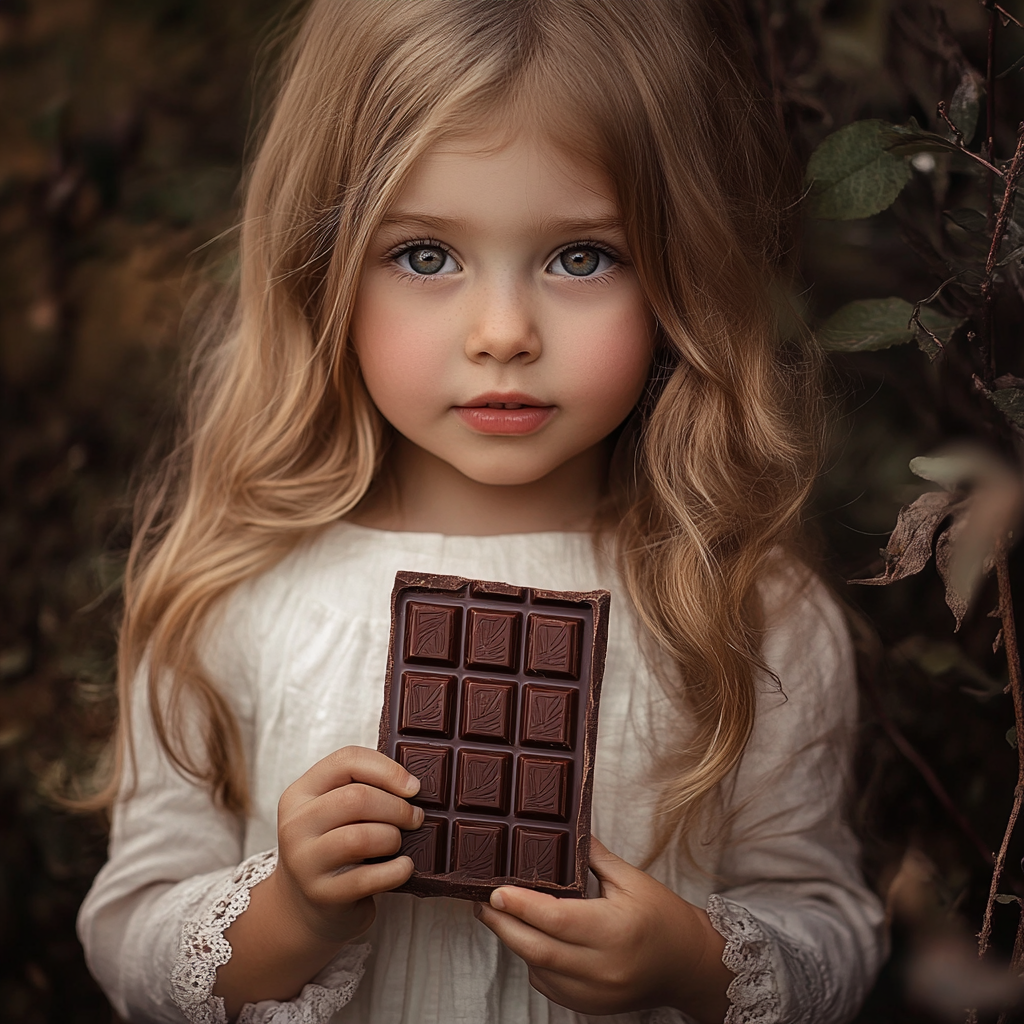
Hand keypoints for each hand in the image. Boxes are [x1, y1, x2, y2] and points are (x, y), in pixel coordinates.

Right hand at [272, 745, 423, 945]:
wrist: (302, 907)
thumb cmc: (332, 847)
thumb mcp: (334, 811)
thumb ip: (361, 789)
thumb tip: (411, 785)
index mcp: (300, 793)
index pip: (346, 760)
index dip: (387, 769)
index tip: (413, 787)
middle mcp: (296, 824)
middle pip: (357, 798)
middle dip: (397, 807)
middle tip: (415, 818)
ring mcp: (305, 861)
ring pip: (361, 837)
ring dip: (393, 838)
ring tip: (398, 843)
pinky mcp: (321, 894)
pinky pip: (368, 878)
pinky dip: (396, 871)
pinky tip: (403, 867)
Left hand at [472, 836, 731, 1021]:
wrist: (689, 965)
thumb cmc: (664, 917)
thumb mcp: (631, 879)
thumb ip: (593, 856)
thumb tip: (564, 829)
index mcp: (615, 929)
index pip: (556, 920)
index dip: (521, 905)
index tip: (496, 890)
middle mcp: (603, 966)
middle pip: (538, 950)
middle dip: (503, 925)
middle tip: (483, 903)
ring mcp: (596, 992)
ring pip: (539, 970)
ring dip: (515, 943)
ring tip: (499, 916)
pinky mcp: (591, 1005)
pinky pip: (550, 985)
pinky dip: (534, 962)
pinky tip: (530, 940)